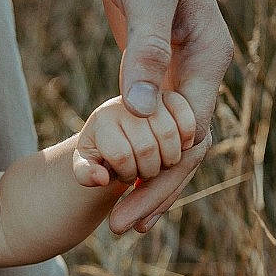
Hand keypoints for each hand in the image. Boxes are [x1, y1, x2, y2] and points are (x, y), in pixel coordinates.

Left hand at [73, 90, 207, 203]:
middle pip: (146, 149)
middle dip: (147, 172)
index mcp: (103, 117)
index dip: (127, 173)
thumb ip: (85, 173)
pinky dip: (186, 144)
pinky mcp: (177, 97)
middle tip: (142, 175)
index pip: (121, 155)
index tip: (125, 176)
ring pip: (169, 139)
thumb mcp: (86, 162)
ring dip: (168, 163)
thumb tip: (102, 179)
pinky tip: (179, 153)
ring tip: (158, 167)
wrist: (119, 128)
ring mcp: (153, 97)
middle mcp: (128, 101)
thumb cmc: (103, 150)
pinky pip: (190, 125)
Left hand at [95, 0, 233, 232]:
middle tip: (121, 230)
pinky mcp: (155, 70)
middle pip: (186, 149)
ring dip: (148, 181)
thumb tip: (144, 110)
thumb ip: (144, 49)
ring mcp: (179, 73)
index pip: (192, 132)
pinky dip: (137, 154)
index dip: (163, 173)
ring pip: (170, 142)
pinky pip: (151, 125)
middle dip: (157, 191)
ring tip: (120, 223)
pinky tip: (113, 180)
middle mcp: (200, 71)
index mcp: (208, 58)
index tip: (132, 206)